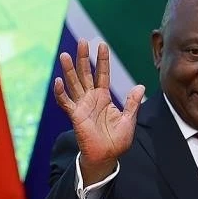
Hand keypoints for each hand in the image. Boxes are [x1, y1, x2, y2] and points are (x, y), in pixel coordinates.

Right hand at [53, 40, 144, 183]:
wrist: (107, 157)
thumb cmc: (117, 140)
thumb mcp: (128, 119)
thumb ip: (132, 103)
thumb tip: (140, 86)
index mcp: (103, 98)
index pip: (102, 74)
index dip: (102, 60)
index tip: (101, 45)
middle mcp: (91, 99)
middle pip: (85, 74)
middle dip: (84, 58)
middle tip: (82, 41)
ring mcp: (82, 106)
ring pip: (73, 84)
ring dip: (69, 70)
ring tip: (65, 55)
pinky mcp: (75, 116)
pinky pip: (66, 103)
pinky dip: (61, 93)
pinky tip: (58, 81)